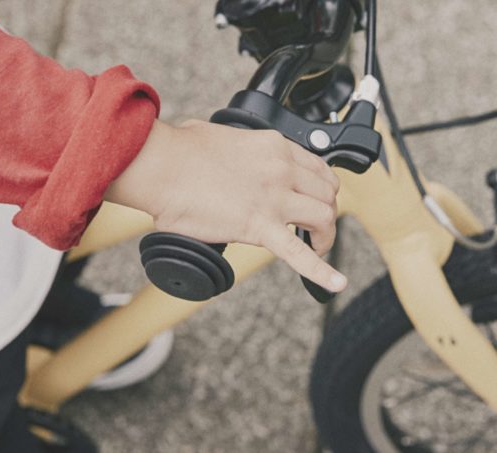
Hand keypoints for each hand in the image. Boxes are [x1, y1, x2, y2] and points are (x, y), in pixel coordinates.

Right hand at [105, 119, 346, 292]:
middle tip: (313, 226)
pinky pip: (299, 253)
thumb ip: (239, 149)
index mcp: (274, 147)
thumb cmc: (179, 150)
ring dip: (325, 236)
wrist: (161, 166)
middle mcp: (282, 169)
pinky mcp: (259, 226)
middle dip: (325, 212)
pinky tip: (335, 283)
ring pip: (324, 218)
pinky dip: (321, 271)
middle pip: (327, 194)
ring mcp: (274, 198)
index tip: (313, 200)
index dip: (321, 189)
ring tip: (316, 248)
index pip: (318, 169)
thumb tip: (229, 155)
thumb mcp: (222, 136)